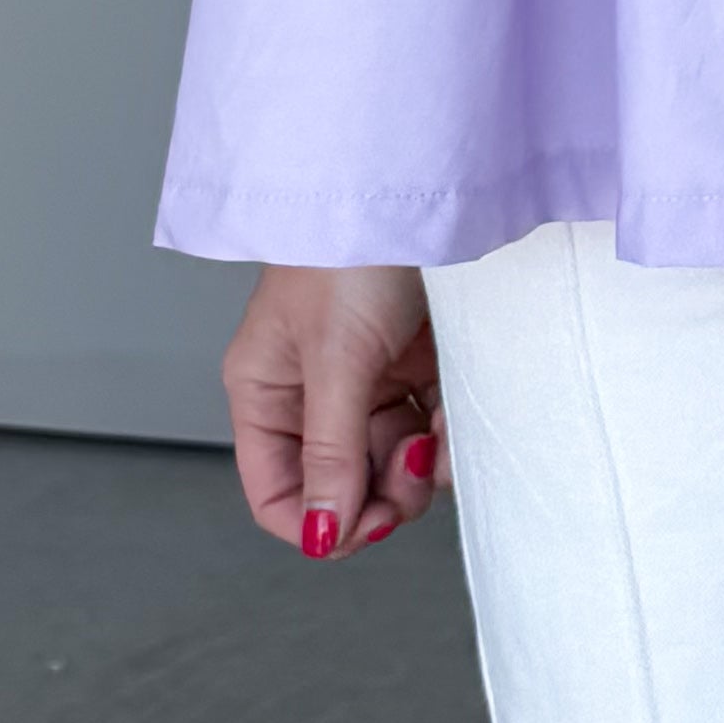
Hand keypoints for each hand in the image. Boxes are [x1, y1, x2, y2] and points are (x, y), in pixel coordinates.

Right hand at [223, 265, 444, 563]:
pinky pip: (432, 427)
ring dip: (423, 464)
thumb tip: (322, 535)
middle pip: (342, 484)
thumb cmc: (352, 255)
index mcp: (267, 391)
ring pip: (393, 462)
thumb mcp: (338, 361)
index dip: (318, 520)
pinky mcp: (417, 364)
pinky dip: (449, 432)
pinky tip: (456, 416)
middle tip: (414, 472)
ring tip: (438, 436)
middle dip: (381, 492)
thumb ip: (332, 452)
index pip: (277, 491)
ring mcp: (368, 379)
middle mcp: (313, 392)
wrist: (414, 186)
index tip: (364, 525)